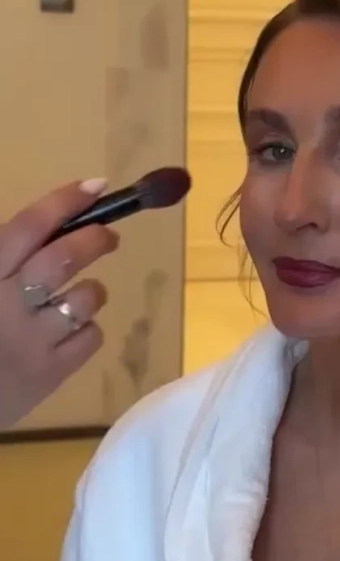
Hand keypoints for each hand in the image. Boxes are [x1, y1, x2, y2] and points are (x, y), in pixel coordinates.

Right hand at [0, 179, 118, 428]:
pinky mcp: (51, 373)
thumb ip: (2, 257)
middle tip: (107, 237)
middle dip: (94, 239)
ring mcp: (33, 340)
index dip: (64, 202)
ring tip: (82, 294)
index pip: (29, 227)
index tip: (95, 187)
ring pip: (86, 298)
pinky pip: (91, 337)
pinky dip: (87, 328)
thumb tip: (45, 226)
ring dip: (92, 290)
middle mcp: (8, 302)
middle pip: (65, 257)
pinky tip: (69, 331)